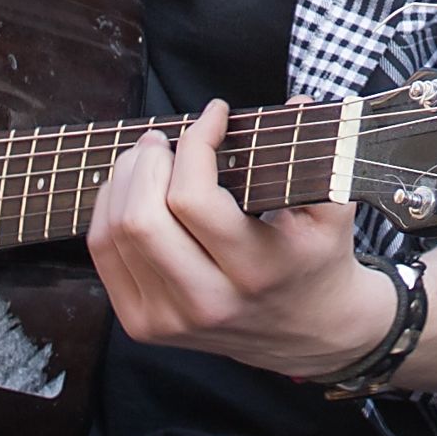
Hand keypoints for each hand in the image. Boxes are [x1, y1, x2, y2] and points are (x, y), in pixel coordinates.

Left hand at [86, 101, 389, 381]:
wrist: (307, 331)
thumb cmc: (317, 257)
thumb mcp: (332, 208)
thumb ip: (320, 154)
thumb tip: (297, 104)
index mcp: (255, 271)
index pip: (194, 199)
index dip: (195, 143)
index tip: (215, 113)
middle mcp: (207, 302)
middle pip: (142, 219)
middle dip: (146, 161)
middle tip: (164, 137)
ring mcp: (169, 319)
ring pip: (115, 234)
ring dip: (124, 179)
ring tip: (148, 155)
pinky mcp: (144, 325)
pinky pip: (104, 255)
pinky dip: (109, 209)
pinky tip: (131, 188)